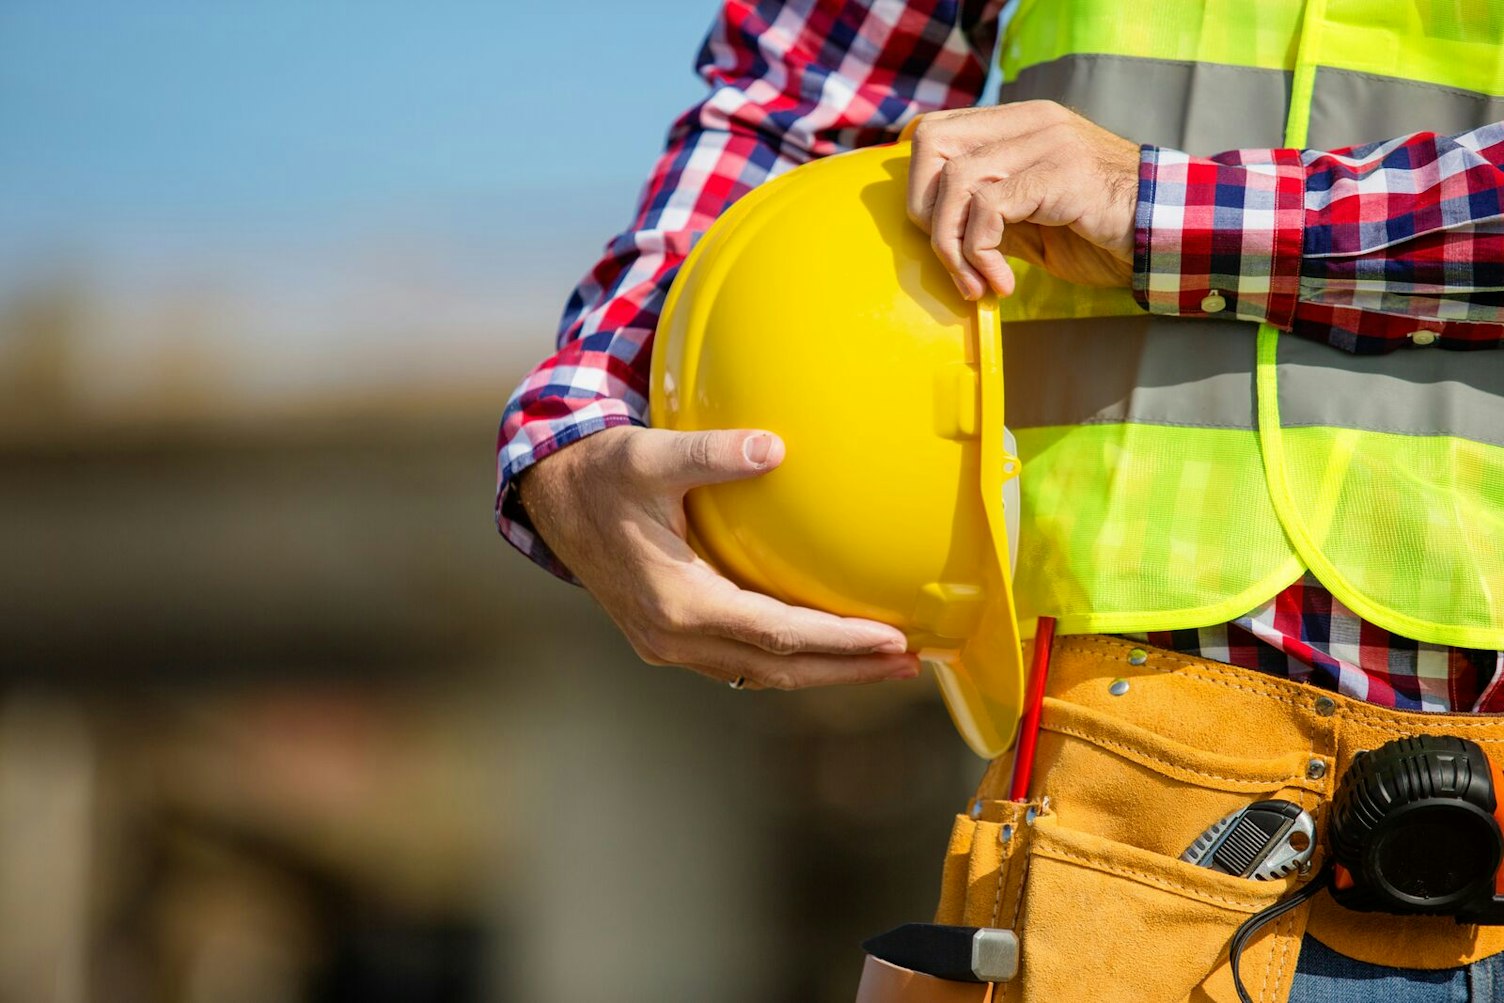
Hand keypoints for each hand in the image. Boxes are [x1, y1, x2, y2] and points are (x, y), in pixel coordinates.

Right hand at [518, 426, 919, 689]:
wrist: (552, 501)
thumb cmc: (602, 475)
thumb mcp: (650, 455)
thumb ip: (711, 454)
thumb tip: (774, 447)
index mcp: (678, 603)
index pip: (777, 635)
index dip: (838, 642)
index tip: (892, 640)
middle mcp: (675, 637)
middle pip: (779, 668)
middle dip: (848, 670)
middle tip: (910, 663)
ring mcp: (671, 645)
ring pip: (762, 672)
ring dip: (824, 669)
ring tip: (883, 660)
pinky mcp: (671, 638)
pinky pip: (743, 659)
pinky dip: (790, 656)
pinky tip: (824, 642)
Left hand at [906, 100, 1140, 298]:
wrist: (1167, 237)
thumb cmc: (1098, 234)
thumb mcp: (1027, 223)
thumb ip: (984, 213)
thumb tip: (932, 228)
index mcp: (1019, 123)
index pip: (934, 132)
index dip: (920, 188)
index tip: (941, 240)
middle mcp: (1030, 122)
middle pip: (932, 145)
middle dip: (926, 212)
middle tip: (952, 262)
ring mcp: (1047, 142)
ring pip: (957, 181)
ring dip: (954, 246)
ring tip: (979, 284)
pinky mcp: (1060, 172)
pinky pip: (989, 208)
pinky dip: (981, 255)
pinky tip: (1003, 285)